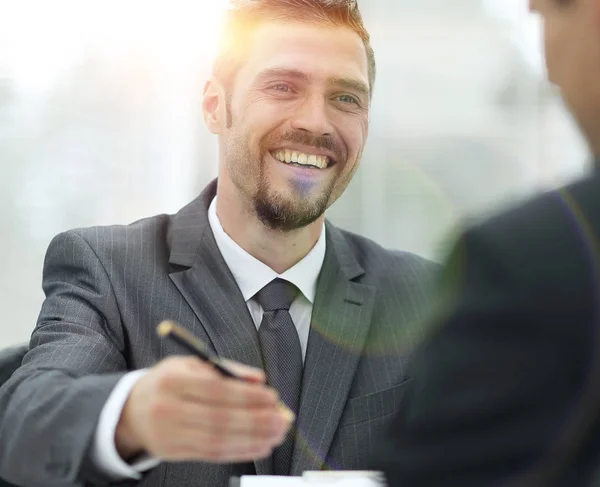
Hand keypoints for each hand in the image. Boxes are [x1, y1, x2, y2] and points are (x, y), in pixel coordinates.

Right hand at [115, 356, 291, 462]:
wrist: (131, 410)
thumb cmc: (168, 383)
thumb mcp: (191, 364)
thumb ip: (226, 369)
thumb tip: (258, 379)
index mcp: (173, 379)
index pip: (216, 389)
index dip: (247, 396)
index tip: (271, 396)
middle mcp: (168, 408)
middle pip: (219, 418)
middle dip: (257, 420)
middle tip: (281, 418)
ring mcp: (169, 433)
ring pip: (219, 440)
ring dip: (254, 438)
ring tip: (277, 433)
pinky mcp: (174, 453)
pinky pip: (213, 454)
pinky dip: (241, 451)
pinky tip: (260, 446)